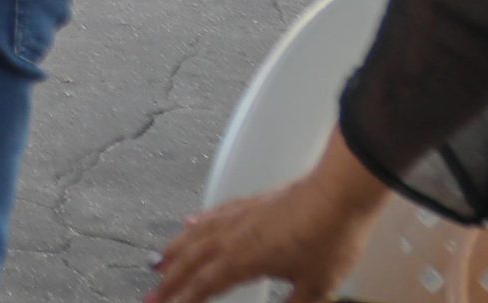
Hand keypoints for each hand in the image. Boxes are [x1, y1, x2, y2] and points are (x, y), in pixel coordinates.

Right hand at [149, 132, 387, 302]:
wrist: (337, 195)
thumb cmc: (329, 239)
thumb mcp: (317, 286)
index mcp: (244, 260)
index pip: (205, 284)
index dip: (183, 299)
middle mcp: (232, 237)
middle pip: (191, 261)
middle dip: (169, 281)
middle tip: (150, 296)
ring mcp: (238, 217)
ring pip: (196, 235)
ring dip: (174, 251)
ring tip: (158, 262)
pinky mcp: (248, 204)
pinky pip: (213, 215)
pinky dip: (197, 222)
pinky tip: (190, 222)